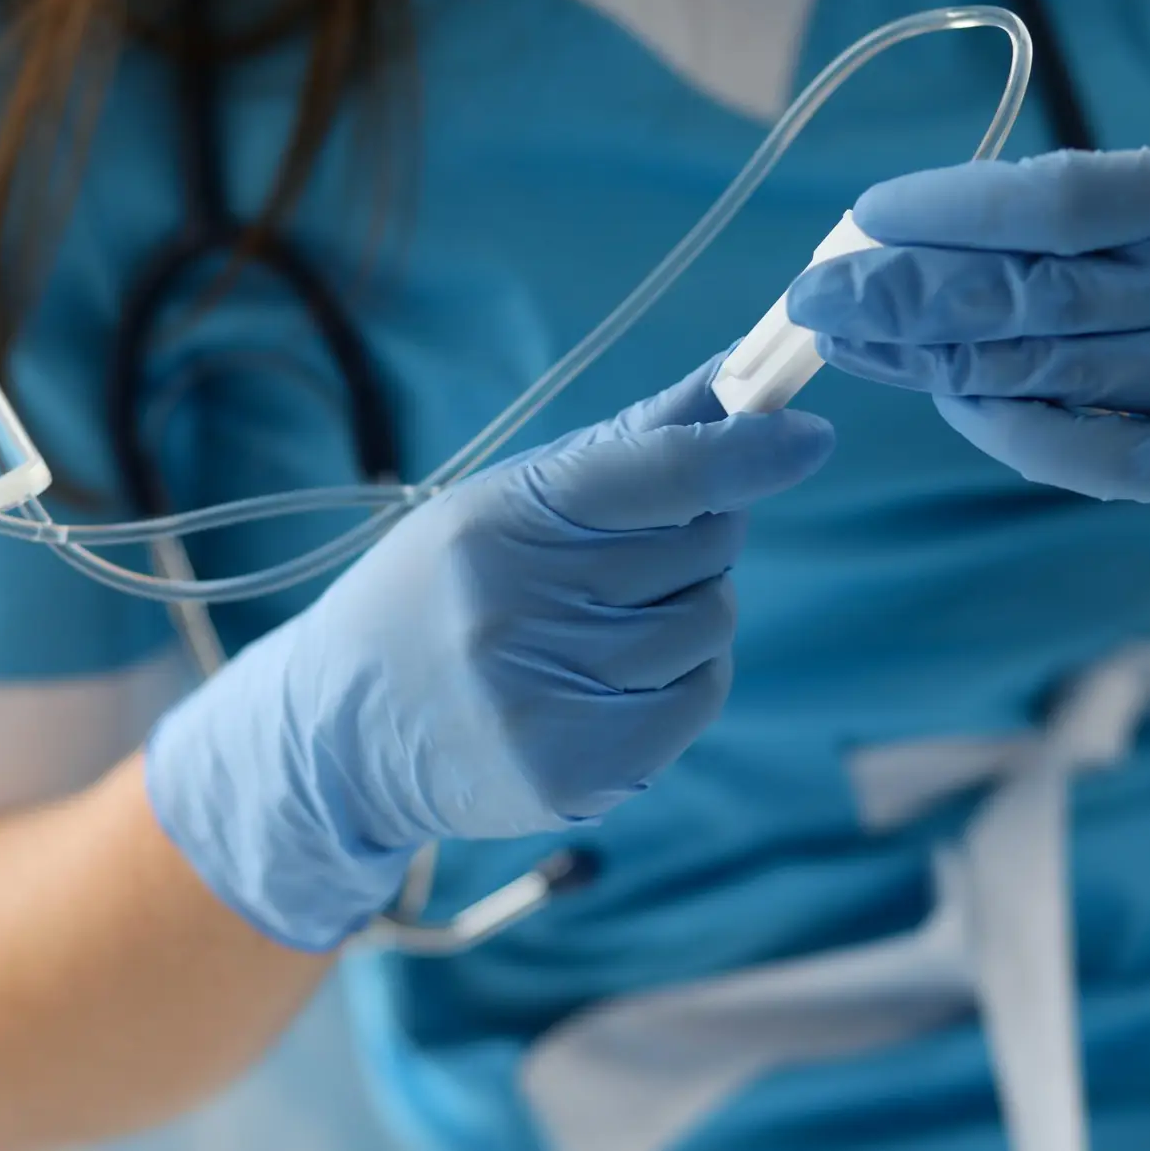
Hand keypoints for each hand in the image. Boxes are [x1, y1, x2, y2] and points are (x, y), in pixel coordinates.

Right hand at [144, 362, 835, 949]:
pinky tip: (622, 677)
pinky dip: (686, 678)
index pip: (657, 473)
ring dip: (691, 612)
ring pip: (709, 624)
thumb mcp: (509, 501)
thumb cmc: (445, 591)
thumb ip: (632, 446)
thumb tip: (739, 379)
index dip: (744, 452)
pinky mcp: (576, 771)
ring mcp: (546, 698)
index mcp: (501, 524)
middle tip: (637, 553)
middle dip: (700, 538)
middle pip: (702, 549)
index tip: (806, 437)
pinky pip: (699, 698)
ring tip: (611, 621)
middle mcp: (518, 611)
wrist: (344, 730)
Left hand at [787, 144, 1149, 507]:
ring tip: (854, 340)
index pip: (1067, 201)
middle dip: (913, 299)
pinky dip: (1009, 428)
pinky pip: (1091, 458)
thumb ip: (1088, 216)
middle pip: (1043, 299)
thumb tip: (922, 238)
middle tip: (819, 295)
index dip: (956, 212)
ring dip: (935, 362)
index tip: (871, 218)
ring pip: (1054, 376)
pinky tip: (949, 400)